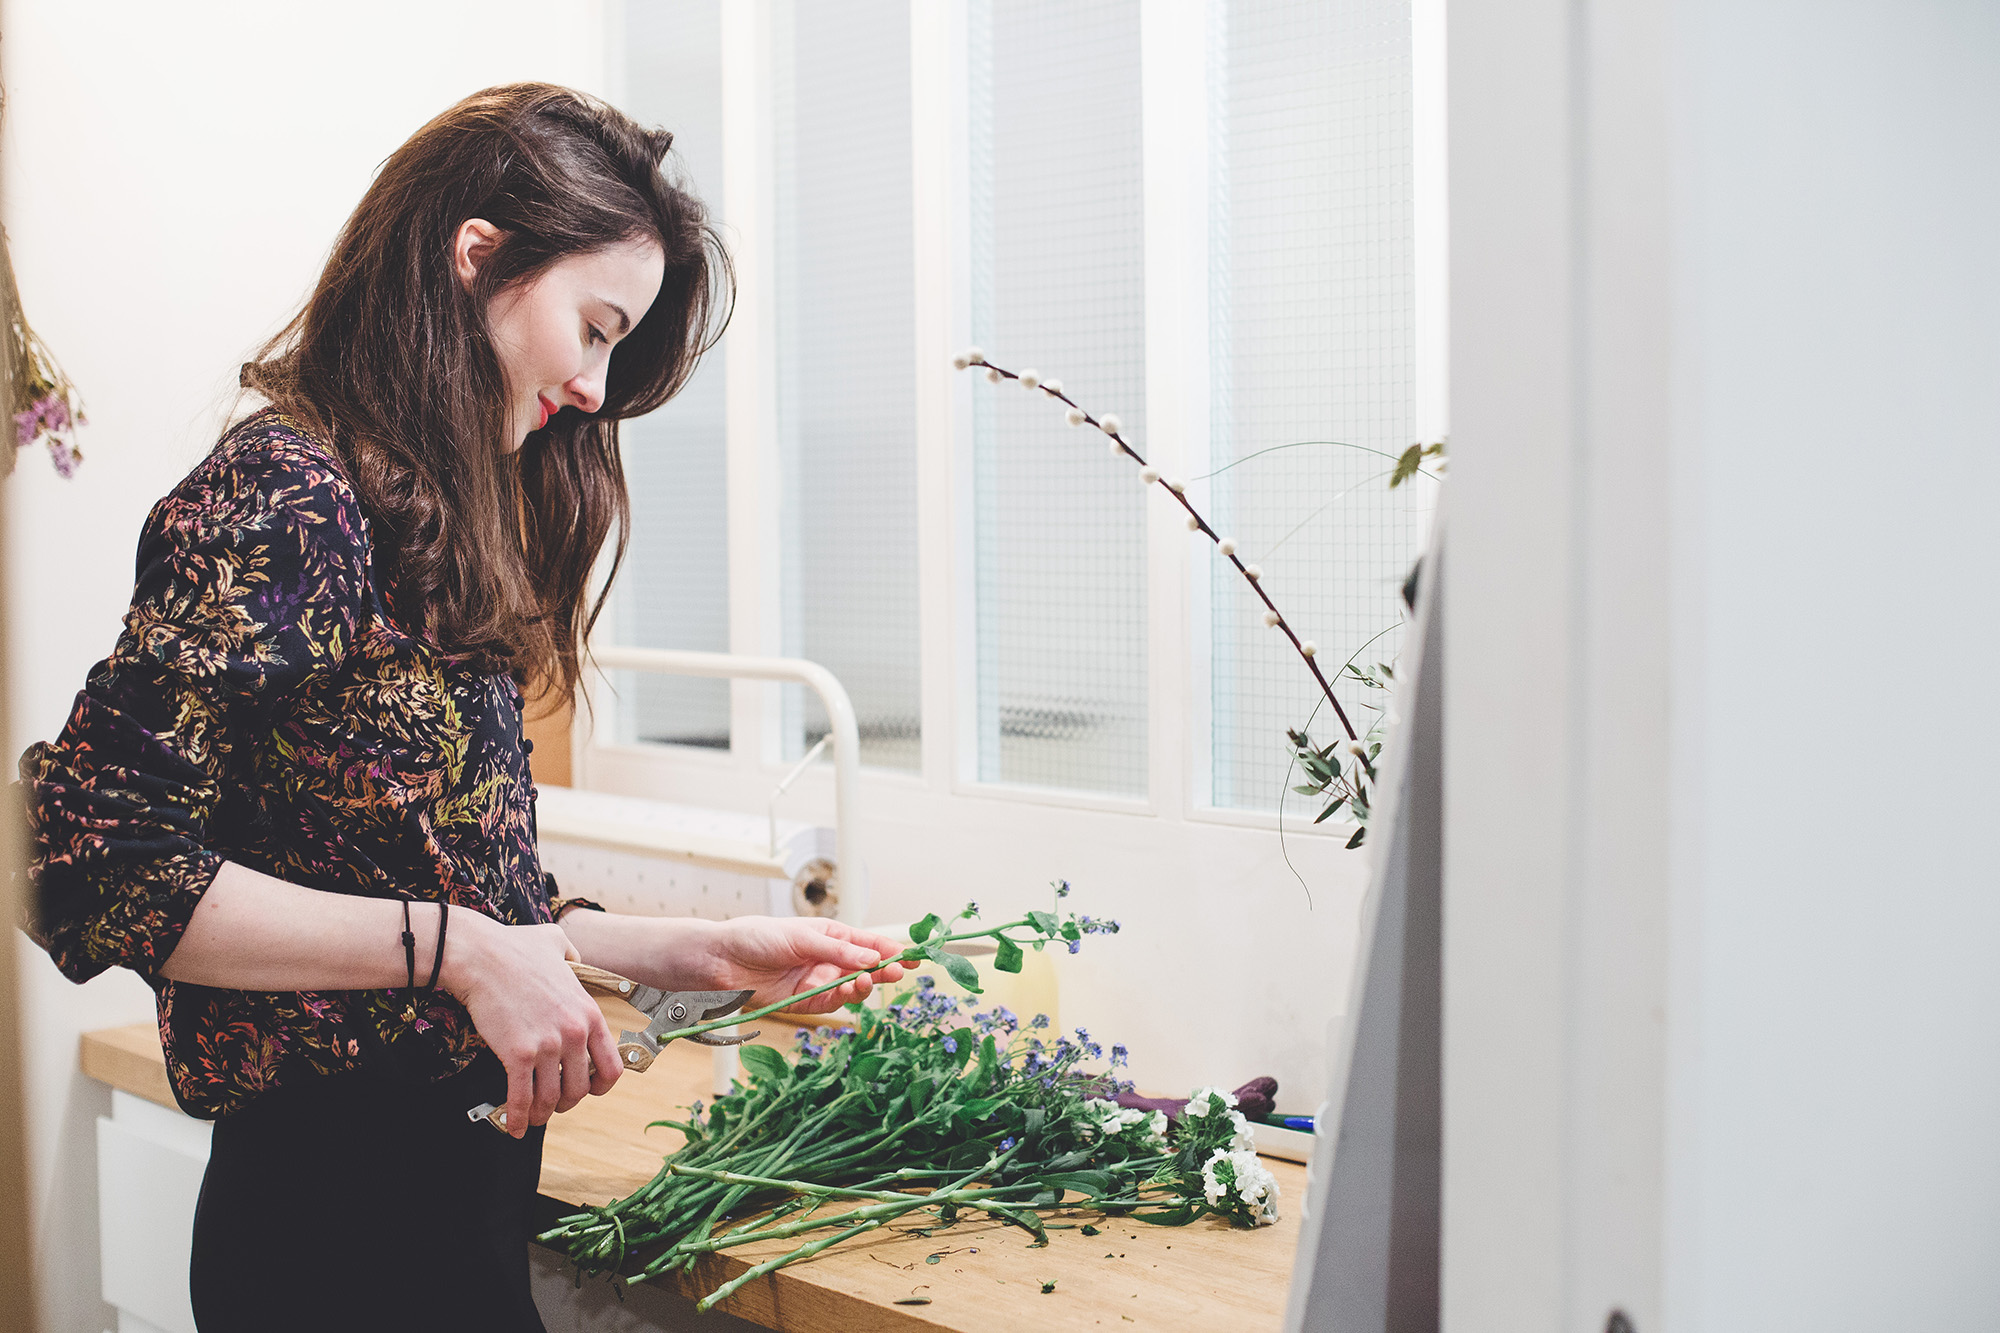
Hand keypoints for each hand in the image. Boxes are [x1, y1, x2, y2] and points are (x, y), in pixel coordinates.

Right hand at [442, 909, 619, 1137]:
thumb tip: (575, 959)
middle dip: (566, 1103)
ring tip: (532, 1116)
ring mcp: (547, 1045)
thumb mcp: (558, 944)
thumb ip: (573, 956)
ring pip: (552, 1098)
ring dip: (542, 1115)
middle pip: (579, 1088)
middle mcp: (574, 1032)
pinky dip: (517, 1117)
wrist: (480, 955)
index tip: (588, 1090)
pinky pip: (522, 1098)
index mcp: (588, 1012)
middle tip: (553, 1104)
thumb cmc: (514, 948)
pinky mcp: (518, 1054)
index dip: (601, 1086)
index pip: (611, 1065)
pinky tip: (514, 1125)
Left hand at [688, 917, 906, 1013]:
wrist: (721, 961)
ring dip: (865, 984)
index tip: (914, 954)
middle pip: (866, 967)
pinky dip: (844, 998)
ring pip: (852, 987)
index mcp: (830, 935)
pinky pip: (831, 1002)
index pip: (868, 943)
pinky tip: (850, 990)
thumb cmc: (756, 937)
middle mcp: (827, 959)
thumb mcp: (800, 936)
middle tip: (900, 971)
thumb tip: (872, 958)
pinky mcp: (805, 1003)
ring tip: (871, 979)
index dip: (892, 948)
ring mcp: (817, 982)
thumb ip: (837, 951)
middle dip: (885, 969)